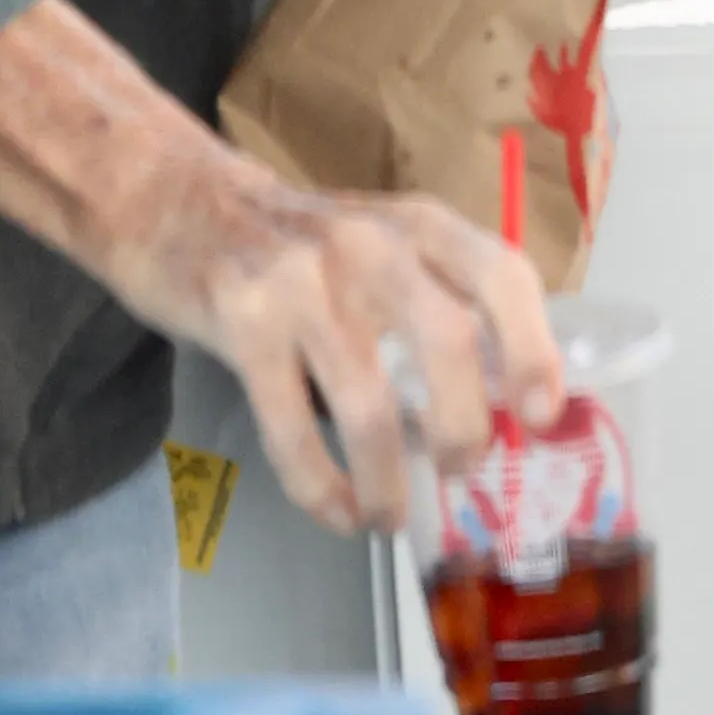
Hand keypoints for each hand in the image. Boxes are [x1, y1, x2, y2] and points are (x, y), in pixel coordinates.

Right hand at [0, 0, 564, 533]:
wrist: (171, 199)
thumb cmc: (292, 241)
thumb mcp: (379, 243)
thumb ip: (437, 301)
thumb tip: (503, 404)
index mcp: (418, 226)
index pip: (501, 274)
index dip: (533, 348)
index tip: (542, 414)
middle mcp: (369, 244)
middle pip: (449, 342)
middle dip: (464, 429)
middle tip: (459, 470)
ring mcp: (303, 282)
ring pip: (369, 405)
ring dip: (388, 482)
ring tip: (388, 515)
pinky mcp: (242, 322)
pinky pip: (293, 428)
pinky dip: (320, 486)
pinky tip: (333, 509)